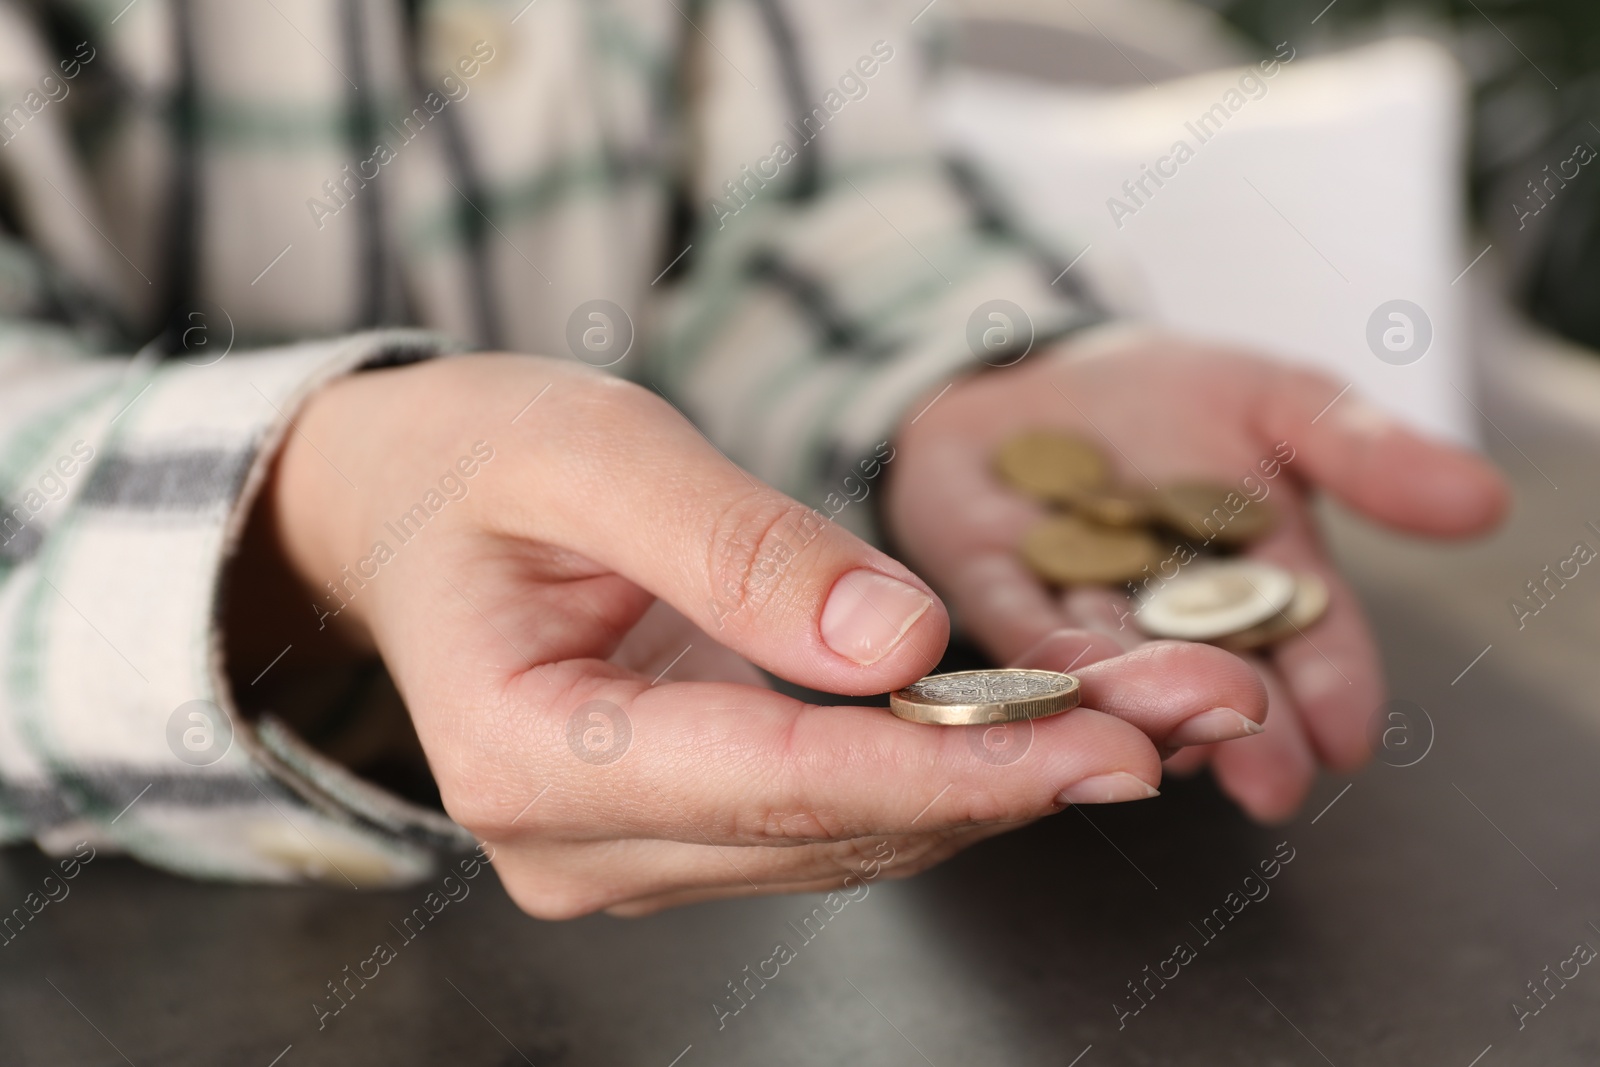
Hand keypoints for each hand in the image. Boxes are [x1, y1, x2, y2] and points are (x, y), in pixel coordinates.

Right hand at [241, 353, 1269, 914]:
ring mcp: (626, 856)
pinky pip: (833, 818)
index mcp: (529, 750)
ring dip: (1008, 779)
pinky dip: (948, 771)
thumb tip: (898, 637)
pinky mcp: (678, 838)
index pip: (774, 776)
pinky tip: (1049, 726)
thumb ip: (735, 544)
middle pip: (835, 823)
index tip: (1103, 743)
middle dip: (1023, 772)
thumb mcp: (591, 449)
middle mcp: (576, 841)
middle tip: (1196, 711)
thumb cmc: (478, 463)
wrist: (409, 512)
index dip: (950, 762)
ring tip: (1161, 712)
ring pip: (852, 837)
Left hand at [886, 330, 1507, 822]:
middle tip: (1269, 780)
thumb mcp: (1273, 401)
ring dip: (1144, 709)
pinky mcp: (993, 594)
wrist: (1030, 369)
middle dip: (1244, 730)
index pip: (1307, 640)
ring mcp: (1081, 613)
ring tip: (1173, 747)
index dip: (1330, 688)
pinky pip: (1016, 630)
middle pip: (1215, 678)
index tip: (1348, 736)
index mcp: (1255, 582)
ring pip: (1118, 669)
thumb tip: (1485, 501)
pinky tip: (1064, 688)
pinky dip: (1039, 659)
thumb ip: (1362, 453)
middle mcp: (1172, 620)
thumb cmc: (1161, 394)